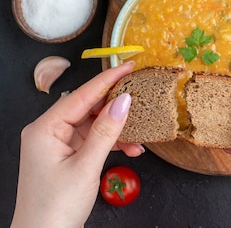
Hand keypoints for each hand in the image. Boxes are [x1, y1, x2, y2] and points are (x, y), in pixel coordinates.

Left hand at [11, 62, 142, 227]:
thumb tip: (123, 101)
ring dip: (118, 129)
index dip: (108, 80)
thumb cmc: (55, 208)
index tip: (129, 66)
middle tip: (142, 97)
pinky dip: (112, 142)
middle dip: (116, 107)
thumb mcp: (86, 166)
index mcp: (44, 129)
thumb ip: (106, 132)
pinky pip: (93, 139)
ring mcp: (57, 144)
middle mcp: (48, 132)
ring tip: (140, 133)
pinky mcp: (67, 155)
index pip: (82, 95)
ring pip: (94, 124)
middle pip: (88, 107)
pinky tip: (131, 148)